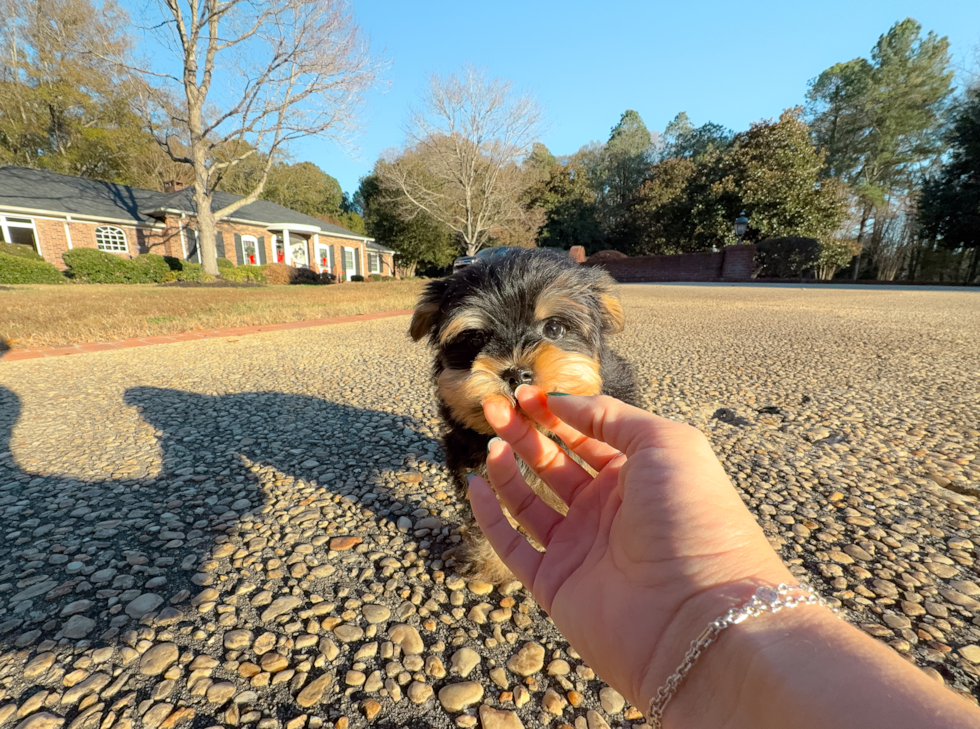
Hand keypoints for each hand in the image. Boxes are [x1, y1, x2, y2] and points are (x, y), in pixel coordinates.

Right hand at [469, 387, 794, 713]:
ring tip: (494, 443)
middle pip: (554, 462)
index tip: (526, 393)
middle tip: (495, 407)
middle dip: (525, 432)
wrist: (699, 616)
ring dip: (507, 469)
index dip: (557, 413)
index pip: (588, 436)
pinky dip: (491, 516)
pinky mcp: (555, 583)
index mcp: (639, 476)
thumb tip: (559, 403)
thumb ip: (611, 415)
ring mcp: (580, 548)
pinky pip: (513, 545)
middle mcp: (608, 510)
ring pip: (529, 501)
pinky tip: (477, 485)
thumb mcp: (666, 444)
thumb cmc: (694, 520)